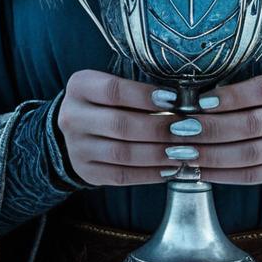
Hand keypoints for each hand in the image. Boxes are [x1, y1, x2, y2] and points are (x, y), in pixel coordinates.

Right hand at [56, 69, 191, 186]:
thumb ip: (138, 89)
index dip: (145, 96)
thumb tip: (181, 99)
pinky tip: (171, 169)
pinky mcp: (86, 171)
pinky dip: (149, 174)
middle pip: (120, 124)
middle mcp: (72, 117)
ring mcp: (76, 148)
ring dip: (159, 153)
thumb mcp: (112, 85)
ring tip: (185, 151)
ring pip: (122, 153)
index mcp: (80, 87)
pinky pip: (121, 176)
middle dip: (159, 128)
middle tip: (189, 128)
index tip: (175, 99)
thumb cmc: (106, 101)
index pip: (113, 91)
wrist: (76, 127)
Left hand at [186, 70, 261, 185]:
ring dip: (212, 155)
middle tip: (181, 130)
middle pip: (253, 125)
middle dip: (212, 129)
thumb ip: (232, 85)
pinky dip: (222, 174)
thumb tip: (187, 99)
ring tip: (184, 152)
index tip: (199, 102)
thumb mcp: (259, 78)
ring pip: (251, 154)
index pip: (261, 90)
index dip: (230, 97)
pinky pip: (252, 176)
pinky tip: (200, 169)